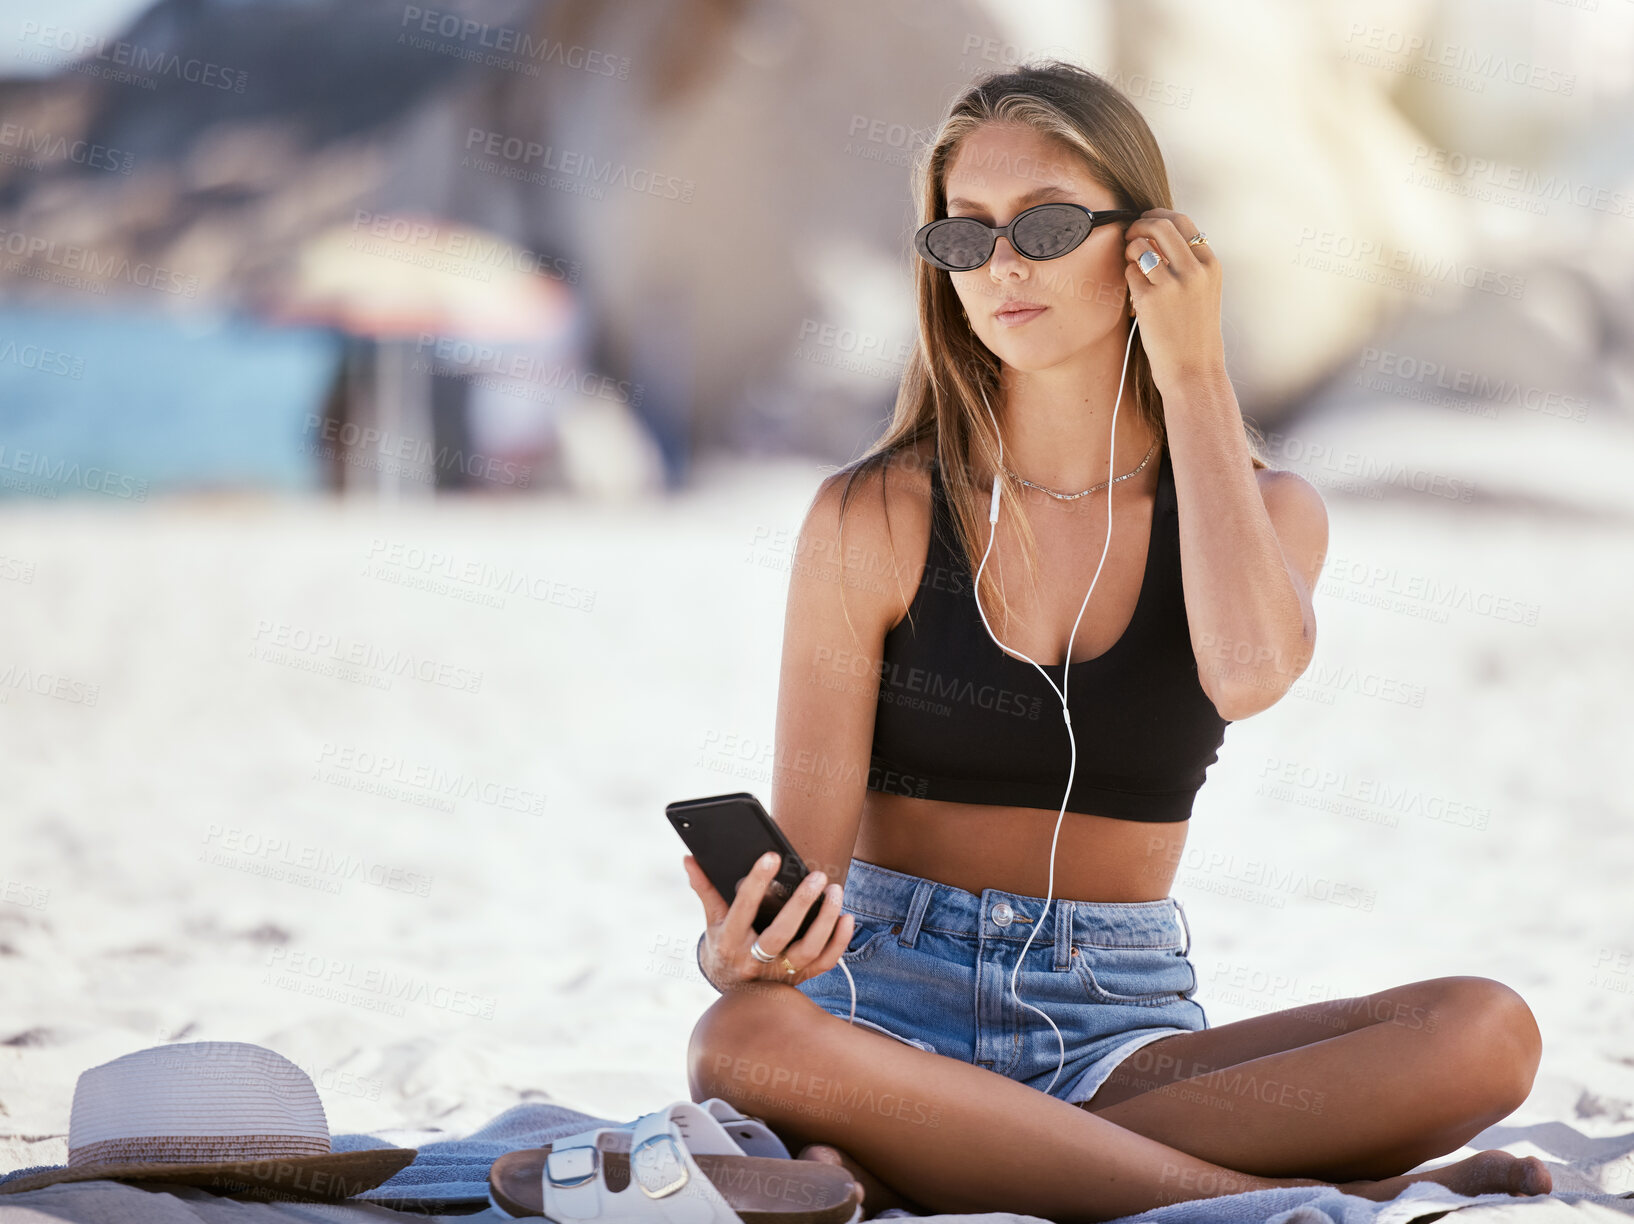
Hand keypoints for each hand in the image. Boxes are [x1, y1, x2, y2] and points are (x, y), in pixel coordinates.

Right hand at [683, 851, 853, 990]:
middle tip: (817, 876)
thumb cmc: (724, 947)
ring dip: (825, 920)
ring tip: (835, 890)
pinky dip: (839, 941)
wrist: (735, 993)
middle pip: (781, 934)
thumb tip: (689, 858)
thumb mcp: (711, 920)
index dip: (756, 883)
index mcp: (729, 942)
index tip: (772, 856)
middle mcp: (754, 962)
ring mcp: (780, 974)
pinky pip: (825, 963)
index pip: (743, 909)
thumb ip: (705, 889)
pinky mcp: (800, 979)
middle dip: (801, 904)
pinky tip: (846, 917)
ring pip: (808, 950)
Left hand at [1123, 208, 1226, 394]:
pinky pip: (1130, 272)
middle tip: (1129, 235)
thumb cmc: (1193, 332)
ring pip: (1141, 246)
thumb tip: (1157, 234)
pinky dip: (1128, 276)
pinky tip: (1135, 292)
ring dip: (1130, 250)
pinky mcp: (1150, 300)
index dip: (1158, 216)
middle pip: (1160, 225)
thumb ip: (1188, 262)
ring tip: (1132, 265)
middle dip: (1139, 224)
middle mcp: (1194, 270)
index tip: (1146, 222)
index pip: (1183, 221)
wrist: (1193, 370)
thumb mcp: (1204, 290)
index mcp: (1210, 264)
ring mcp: (1173, 284)